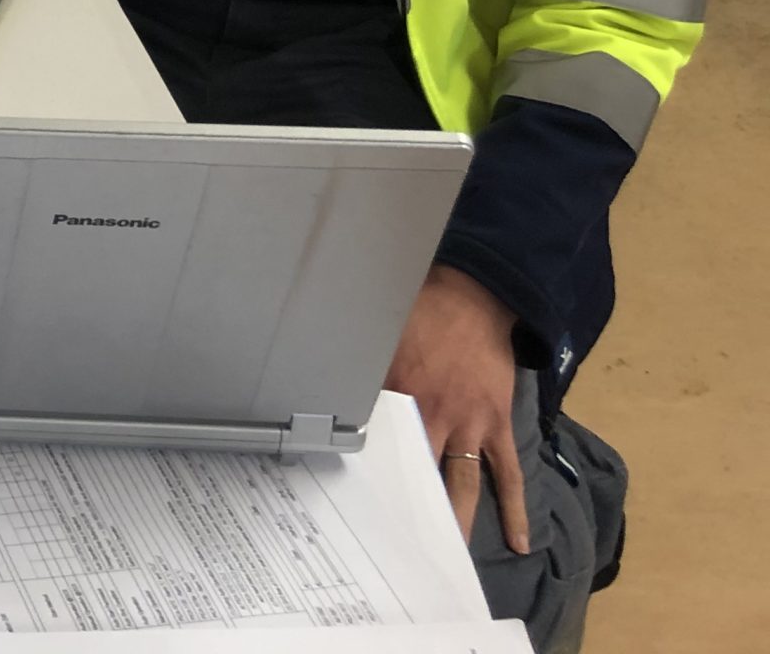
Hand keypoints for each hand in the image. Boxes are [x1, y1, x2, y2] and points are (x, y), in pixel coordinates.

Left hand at [386, 264, 527, 553]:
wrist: (474, 296)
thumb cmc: (421, 312)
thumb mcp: (383, 338)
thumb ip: (366, 372)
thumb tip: (337, 393)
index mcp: (399, 394)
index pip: (379, 443)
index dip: (368, 474)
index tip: (358, 508)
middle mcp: (434, 415)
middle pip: (419, 473)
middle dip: (412, 511)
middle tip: (402, 551)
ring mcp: (470, 424)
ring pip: (462, 485)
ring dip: (458, 521)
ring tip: (450, 559)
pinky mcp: (497, 425)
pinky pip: (509, 474)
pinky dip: (516, 509)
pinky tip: (520, 541)